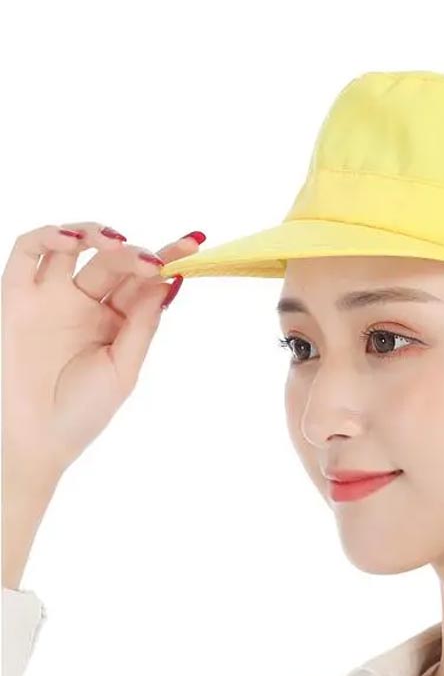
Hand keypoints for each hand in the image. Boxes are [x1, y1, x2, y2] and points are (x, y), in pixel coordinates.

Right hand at [1, 222, 201, 489]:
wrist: (36, 441)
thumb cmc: (83, 410)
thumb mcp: (124, 367)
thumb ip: (142, 323)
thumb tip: (168, 280)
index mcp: (117, 318)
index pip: (144, 278)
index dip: (169, 258)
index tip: (194, 245)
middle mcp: (86, 301)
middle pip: (115, 260)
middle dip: (137, 253)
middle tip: (154, 261)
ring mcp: (52, 296)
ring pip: (74, 246)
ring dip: (96, 234)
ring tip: (117, 244)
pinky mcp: (17, 296)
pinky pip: (27, 252)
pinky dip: (48, 236)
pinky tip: (73, 240)